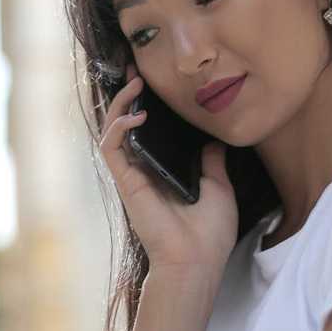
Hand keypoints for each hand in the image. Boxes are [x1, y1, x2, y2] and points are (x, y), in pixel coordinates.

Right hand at [97, 64, 238, 274]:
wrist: (198, 260)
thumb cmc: (210, 233)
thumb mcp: (219, 187)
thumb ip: (212, 162)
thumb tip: (214, 140)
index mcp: (164, 171)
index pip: (150, 131)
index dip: (147, 105)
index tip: (154, 81)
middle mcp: (144, 170)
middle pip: (127, 125)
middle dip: (128, 95)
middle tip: (137, 69)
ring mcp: (132, 176)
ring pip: (113, 131)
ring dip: (120, 104)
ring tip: (135, 83)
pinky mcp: (126, 182)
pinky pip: (112, 148)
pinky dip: (119, 127)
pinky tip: (136, 116)